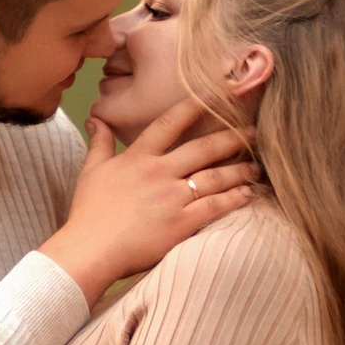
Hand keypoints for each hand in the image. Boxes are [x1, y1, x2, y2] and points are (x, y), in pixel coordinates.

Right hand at [43, 99, 265, 308]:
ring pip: (214, 177)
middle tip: (254, 133)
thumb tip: (96, 118)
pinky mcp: (180, 224)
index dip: (197, 105)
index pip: (171, 122)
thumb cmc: (88, 213)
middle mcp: (159, 172)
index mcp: (138, 157)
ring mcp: (171, 198)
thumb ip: (99, 143)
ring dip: (239, 171)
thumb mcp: (90, 171)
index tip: (220, 93)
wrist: (89, 250)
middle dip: (232, 138)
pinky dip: (234, 199)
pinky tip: (248, 194)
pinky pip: (214, 207)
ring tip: (256, 167)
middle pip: (203, 148)